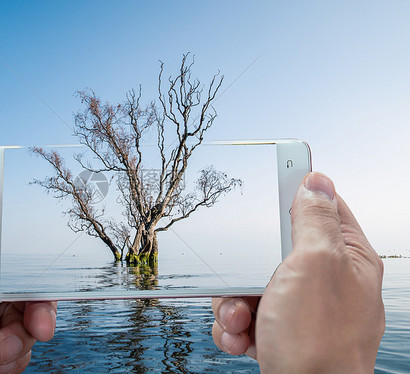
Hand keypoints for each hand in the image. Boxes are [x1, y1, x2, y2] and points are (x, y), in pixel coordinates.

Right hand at [212, 172, 384, 371]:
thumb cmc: (319, 342)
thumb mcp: (315, 265)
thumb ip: (314, 220)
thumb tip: (317, 181)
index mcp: (346, 259)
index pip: (325, 207)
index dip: (300, 188)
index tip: (280, 167)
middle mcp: (324, 282)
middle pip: (274, 248)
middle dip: (248, 266)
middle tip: (253, 278)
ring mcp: (299, 308)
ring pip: (250, 282)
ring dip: (234, 301)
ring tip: (243, 319)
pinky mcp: (277, 330)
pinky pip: (243, 312)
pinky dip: (235, 325)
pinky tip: (243, 337)